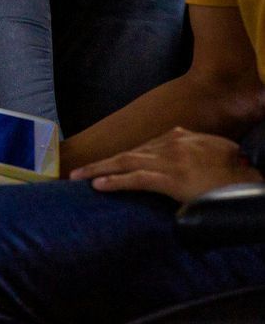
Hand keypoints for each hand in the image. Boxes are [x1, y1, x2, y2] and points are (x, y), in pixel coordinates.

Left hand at [70, 127, 263, 203]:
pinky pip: (137, 179)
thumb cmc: (237, 169)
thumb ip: (192, 151)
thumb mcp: (213, 151)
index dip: (120, 158)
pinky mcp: (172, 178)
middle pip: (127, 153)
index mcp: (178, 137)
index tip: (103, 166)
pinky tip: (98, 186)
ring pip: (124, 163)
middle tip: (76, 171)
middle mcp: (169, 144)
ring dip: (97, 170)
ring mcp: (169, 161)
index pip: (141, 147)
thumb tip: (181, 161)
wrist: (252, 176)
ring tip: (77, 177)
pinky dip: (115, 182)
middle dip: (100, 163)